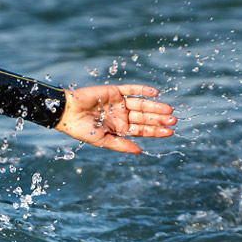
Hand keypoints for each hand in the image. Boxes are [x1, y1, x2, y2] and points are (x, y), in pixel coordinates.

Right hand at [54, 84, 175, 154]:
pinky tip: (155, 93)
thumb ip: (122, 145)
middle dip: (159, 119)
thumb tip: (140, 152)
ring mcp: (119, 103)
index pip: (142, 130)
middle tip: (174, 120)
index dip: (155, 131)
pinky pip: (132, 89)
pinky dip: (143, 90)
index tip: (170, 132)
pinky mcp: (114, 91)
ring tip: (169, 109)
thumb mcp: (103, 140)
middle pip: (145, 117)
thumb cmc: (82, 130)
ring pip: (141, 104)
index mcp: (119, 128)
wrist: (67, 112)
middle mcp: (121, 115)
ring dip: (155, 106)